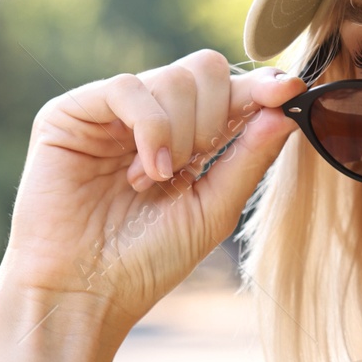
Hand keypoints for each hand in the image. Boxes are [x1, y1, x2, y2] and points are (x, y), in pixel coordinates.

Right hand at [0, 49, 302, 330]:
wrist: (85, 292)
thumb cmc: (148, 260)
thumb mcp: (215, 208)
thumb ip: (250, 157)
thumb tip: (288, 109)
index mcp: (188, 138)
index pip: (231, 91)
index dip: (263, 86)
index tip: (291, 91)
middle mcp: (151, 117)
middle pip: (205, 69)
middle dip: (218, 113)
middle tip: (199, 161)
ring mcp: (111, 113)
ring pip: (173, 77)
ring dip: (182, 132)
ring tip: (159, 179)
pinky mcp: (71, 113)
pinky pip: (128, 88)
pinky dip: (151, 127)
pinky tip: (145, 171)